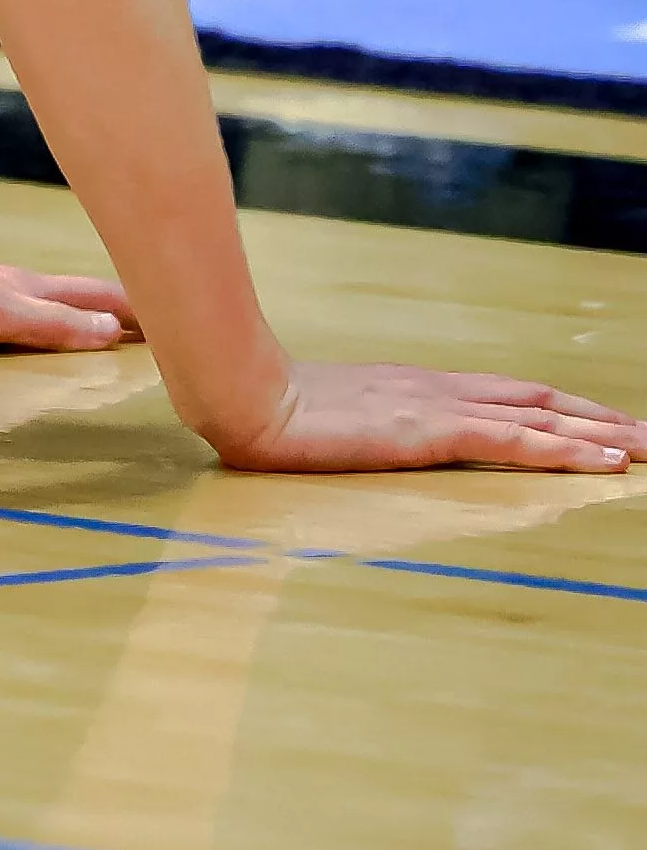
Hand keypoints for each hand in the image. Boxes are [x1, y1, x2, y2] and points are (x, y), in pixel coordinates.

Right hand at [209, 362, 633, 474]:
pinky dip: (568, 451)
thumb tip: (361, 434)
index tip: (604, 423)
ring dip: (603, 435)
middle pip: (539, 401)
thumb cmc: (267, 406)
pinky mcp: (432, 430)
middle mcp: (439, 389)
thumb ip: (358, 420)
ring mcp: (438, 407)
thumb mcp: (327, 415)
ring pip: (543, 418)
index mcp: (416, 387)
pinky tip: (606, 462)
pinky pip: (517, 443)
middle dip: (600, 420)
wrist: (243, 394)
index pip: (509, 395)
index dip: (562, 408)